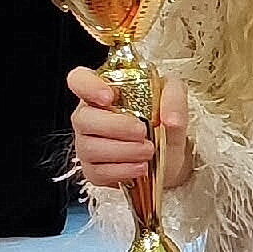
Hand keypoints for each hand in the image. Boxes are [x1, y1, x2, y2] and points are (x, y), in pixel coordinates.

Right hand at [67, 68, 189, 192]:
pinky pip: (97, 172)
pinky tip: (139, 167)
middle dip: (116, 127)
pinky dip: (122, 171)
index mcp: (103, 91)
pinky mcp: (93, 169)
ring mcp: (87, 143)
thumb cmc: (163, 120)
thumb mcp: (173, 97)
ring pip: (90, 148)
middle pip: (83, 119)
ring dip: (123, 151)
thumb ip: (173, 98)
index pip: (79, 80)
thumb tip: (170, 119)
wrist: (170, 154)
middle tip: (143, 132)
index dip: (88, 86)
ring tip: (148, 151)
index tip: (108, 97)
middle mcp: (90, 115)